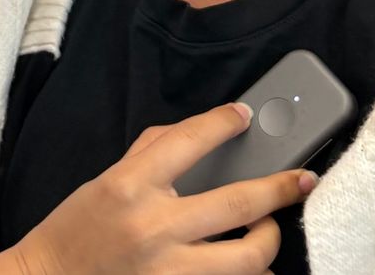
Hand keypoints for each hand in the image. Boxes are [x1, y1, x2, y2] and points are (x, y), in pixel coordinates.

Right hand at [0, 102, 316, 274]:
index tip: (244, 115)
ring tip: (268, 229)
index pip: (188, 141)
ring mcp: (167, 270)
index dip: (223, 122)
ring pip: (249, 257)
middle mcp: (152, 226)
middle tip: (301, 180)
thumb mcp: (104, 182)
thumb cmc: (73, 231)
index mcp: (128, 186)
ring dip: (269, 240)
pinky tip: (252, 264)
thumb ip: (149, 154)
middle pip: (240, 203)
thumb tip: (197, 133)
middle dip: (281, 189)